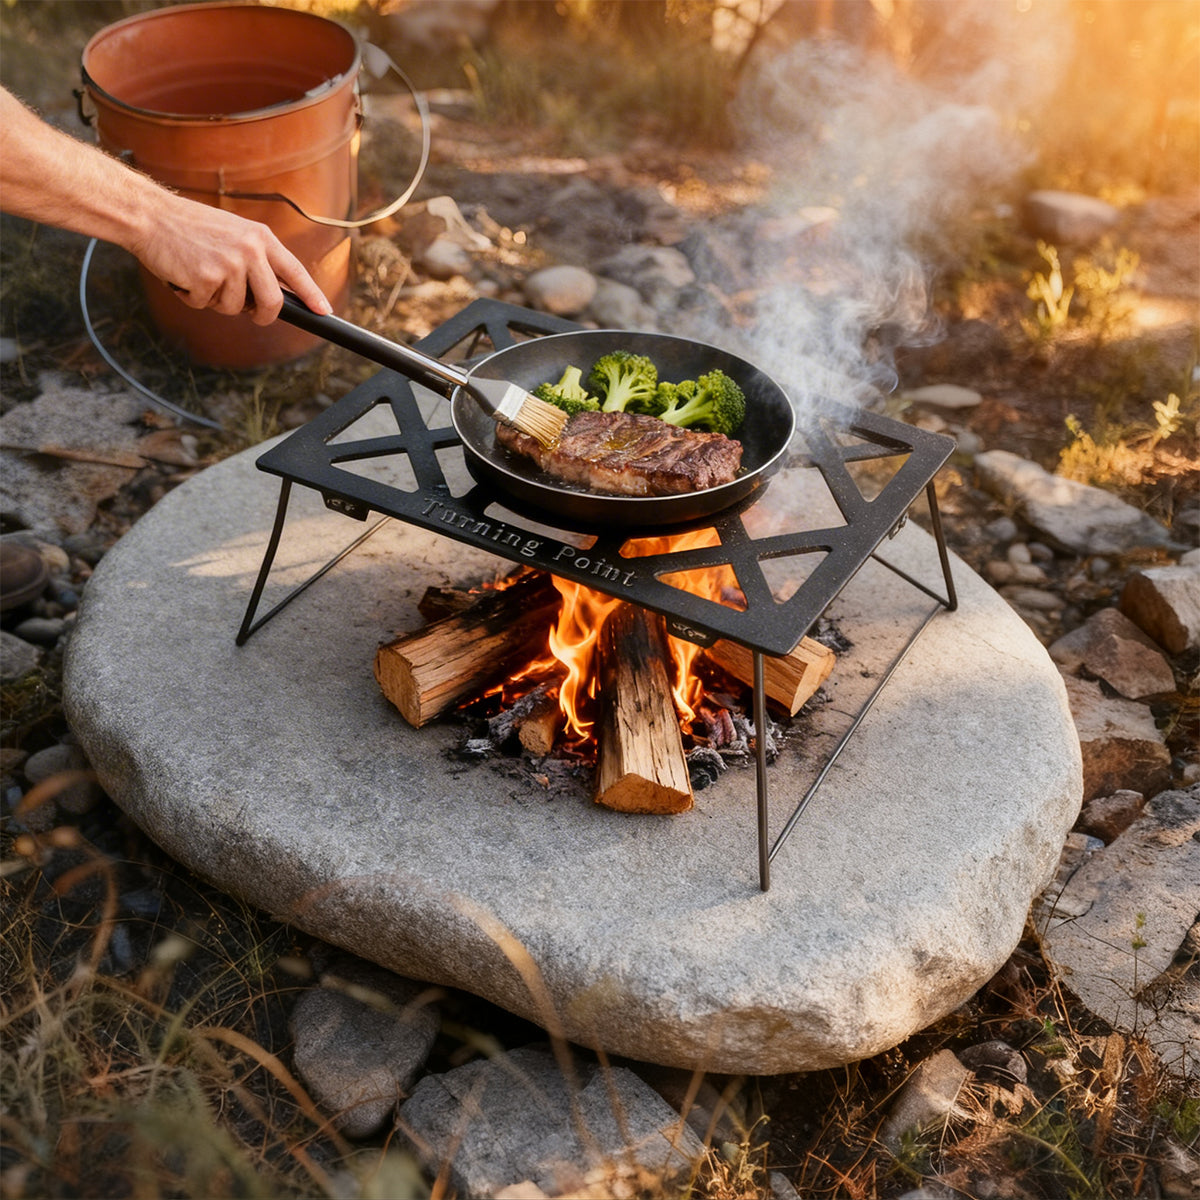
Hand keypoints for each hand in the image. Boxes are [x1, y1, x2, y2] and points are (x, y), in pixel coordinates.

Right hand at [138, 193, 332, 324]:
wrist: (150, 215)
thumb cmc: (190, 227)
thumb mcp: (234, 233)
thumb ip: (257, 258)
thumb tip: (276, 294)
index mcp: (261, 237)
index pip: (295, 271)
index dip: (311, 295)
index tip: (324, 311)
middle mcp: (250, 250)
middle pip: (272, 301)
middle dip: (264, 315)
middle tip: (253, 315)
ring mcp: (229, 265)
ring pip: (235, 308)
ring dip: (217, 301)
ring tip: (199, 273)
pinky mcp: (206, 279)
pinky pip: (205, 305)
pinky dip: (192, 297)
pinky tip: (183, 274)